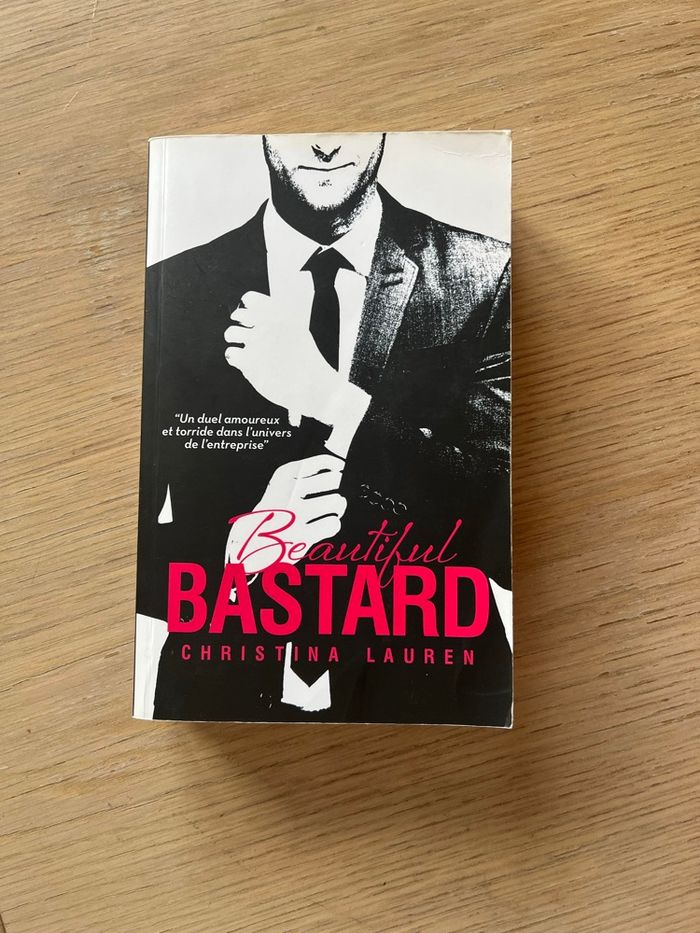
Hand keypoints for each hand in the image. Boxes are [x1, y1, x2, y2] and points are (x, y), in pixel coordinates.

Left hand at [224, 291, 344, 426]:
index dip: (247, 307)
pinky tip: (245, 362)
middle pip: (238, 315)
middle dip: (238, 322)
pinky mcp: (248, 361)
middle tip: (241, 331)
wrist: (312, 385)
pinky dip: (236, 358)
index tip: (247, 314)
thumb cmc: (306, 361)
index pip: (250, 299)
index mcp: (280, 313)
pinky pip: (231, 353)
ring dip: (233, 338)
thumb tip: (251, 318)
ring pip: (231, 333)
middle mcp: (267, 323)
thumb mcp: (298, 332)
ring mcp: (256, 342)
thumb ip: (277, 321)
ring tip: (239, 344)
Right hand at [225, 454, 345, 573]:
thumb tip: (335, 472)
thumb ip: (303, 477)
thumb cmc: (273, 513)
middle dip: (336, 488)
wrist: (253, 541)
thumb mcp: (279, 487)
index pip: (318, 462)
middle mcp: (288, 492)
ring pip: (335, 502)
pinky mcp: (302, 535)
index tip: (339, 467)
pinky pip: (332, 524)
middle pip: (331, 480)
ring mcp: (295, 514)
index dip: (333, 464)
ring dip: (338, 507)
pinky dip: (332, 525)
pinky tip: (324, 525)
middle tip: (333, 494)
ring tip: (333, 510)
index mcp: (282, 477)